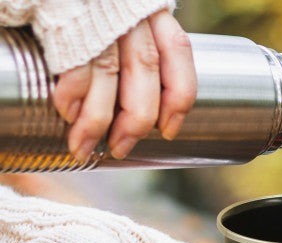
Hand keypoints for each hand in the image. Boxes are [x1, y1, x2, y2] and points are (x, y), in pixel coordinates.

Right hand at [53, 9, 195, 161]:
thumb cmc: (94, 7)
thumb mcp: (127, 17)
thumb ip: (142, 49)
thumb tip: (152, 108)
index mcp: (150, 7)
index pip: (179, 52)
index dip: (179, 98)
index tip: (169, 131)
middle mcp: (128, 9)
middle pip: (145, 70)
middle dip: (135, 119)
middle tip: (121, 147)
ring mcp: (95, 11)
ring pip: (108, 72)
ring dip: (97, 119)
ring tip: (86, 146)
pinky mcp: (60, 14)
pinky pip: (72, 62)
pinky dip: (71, 94)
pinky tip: (67, 114)